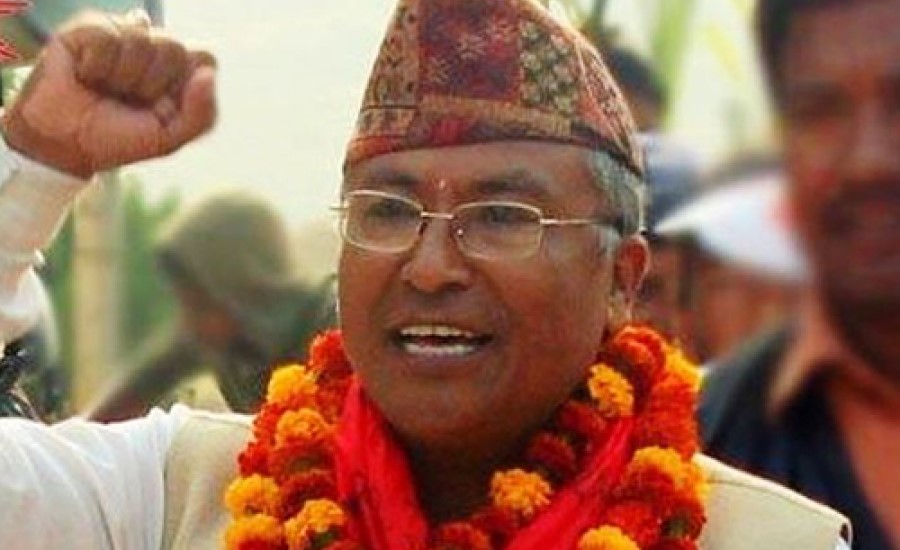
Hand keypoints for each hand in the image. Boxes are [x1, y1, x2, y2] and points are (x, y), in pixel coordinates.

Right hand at [1, 10, 216, 177]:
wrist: (66, 143)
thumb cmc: (117, 138)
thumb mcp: (169, 139)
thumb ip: (202, 115)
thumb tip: (208, 75)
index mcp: (179, 71)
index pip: (205, 58)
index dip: (184, 85)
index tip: (162, 107)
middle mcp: (155, 47)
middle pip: (176, 48)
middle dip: (151, 85)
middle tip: (128, 99)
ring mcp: (124, 33)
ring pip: (142, 40)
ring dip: (121, 77)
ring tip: (104, 88)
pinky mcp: (90, 26)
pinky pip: (106, 37)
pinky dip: (96, 66)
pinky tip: (86, 74)